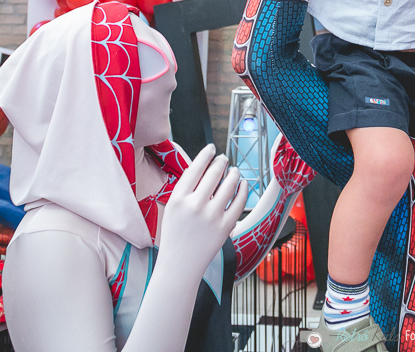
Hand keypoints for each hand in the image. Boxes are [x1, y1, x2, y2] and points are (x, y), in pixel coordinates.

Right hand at [157, 145, 248, 267]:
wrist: (179, 265)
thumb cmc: (175, 235)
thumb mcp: (171, 209)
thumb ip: (186, 189)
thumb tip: (205, 166)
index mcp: (178, 199)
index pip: (195, 168)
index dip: (206, 155)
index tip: (212, 148)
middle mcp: (195, 205)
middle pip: (214, 173)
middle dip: (221, 162)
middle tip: (224, 158)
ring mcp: (211, 216)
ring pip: (229, 185)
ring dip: (234, 174)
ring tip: (234, 171)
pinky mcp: (225, 227)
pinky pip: (239, 202)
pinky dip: (243, 190)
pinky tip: (243, 185)